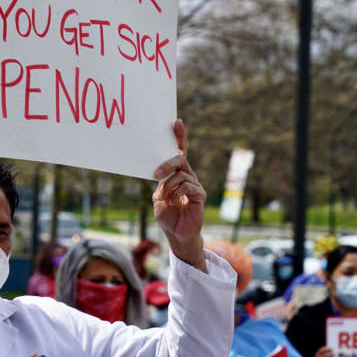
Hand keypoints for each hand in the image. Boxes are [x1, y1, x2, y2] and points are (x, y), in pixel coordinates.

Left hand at [152, 119, 206, 270]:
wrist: (177, 234)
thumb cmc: (168, 216)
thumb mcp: (159, 198)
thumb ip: (161, 183)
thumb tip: (161, 173)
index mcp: (177, 175)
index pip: (179, 152)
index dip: (179, 137)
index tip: (176, 122)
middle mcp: (187, 176)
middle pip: (180, 159)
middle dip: (167, 164)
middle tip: (156, 175)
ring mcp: (195, 185)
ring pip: (181, 175)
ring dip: (169, 188)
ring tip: (167, 200)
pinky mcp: (200, 195)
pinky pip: (189, 186)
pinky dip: (178, 193)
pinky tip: (176, 203)